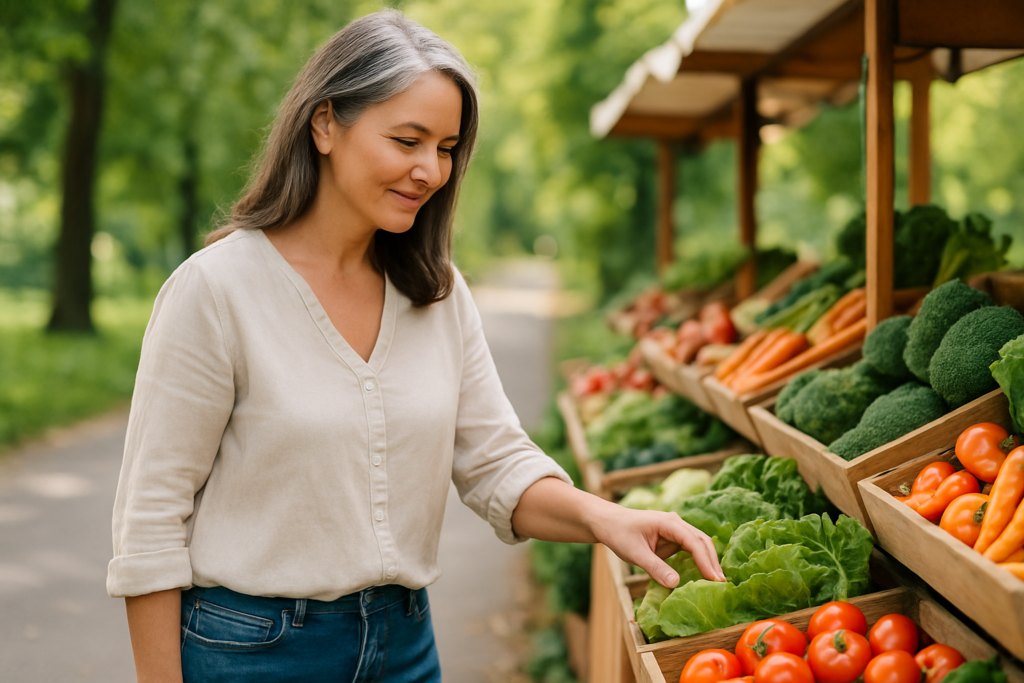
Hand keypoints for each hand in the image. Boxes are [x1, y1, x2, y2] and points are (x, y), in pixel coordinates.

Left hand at [594, 507, 725, 588]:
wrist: (607, 523)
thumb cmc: (619, 533)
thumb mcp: (635, 553)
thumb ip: (655, 568)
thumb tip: (676, 584)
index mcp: (669, 522)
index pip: (694, 541)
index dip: (705, 561)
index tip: (714, 579)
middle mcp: (676, 523)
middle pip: (702, 541)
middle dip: (712, 561)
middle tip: (721, 584)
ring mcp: (675, 530)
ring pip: (698, 545)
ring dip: (707, 562)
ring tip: (716, 582)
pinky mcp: (672, 539)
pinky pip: (689, 550)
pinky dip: (697, 562)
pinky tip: (703, 577)